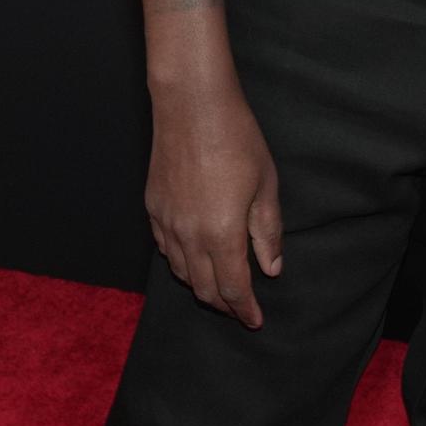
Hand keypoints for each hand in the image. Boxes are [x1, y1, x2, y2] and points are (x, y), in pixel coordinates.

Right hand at [143, 80, 283, 328]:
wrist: (192, 105)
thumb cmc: (236, 138)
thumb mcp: (265, 185)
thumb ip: (267, 232)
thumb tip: (271, 268)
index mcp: (221, 233)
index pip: (233, 288)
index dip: (245, 309)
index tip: (256, 320)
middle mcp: (189, 236)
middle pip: (204, 289)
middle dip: (224, 304)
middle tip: (240, 308)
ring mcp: (166, 223)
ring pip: (181, 273)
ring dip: (201, 286)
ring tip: (219, 287)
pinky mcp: (153, 207)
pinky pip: (165, 249)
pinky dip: (181, 263)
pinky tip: (193, 258)